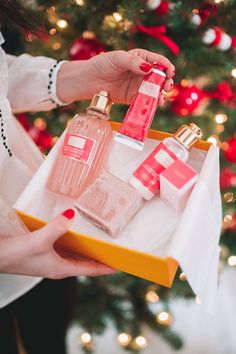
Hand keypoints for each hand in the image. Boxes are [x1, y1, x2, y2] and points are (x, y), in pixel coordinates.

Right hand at [0, 209, 115, 278]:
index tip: (121, 265)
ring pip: (74, 254)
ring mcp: (50, 259)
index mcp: (61, 269)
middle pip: (85, 262)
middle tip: (114, 249)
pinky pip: (63, 246)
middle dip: (99, 257)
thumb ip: (56, 228)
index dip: (106, 268)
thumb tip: (71, 216)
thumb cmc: (13, 256)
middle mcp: (58, 265)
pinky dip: (72, 240)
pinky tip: (73, 231)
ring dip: (87, 248)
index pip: (90, 270)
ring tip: (99, 239)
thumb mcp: (38, 241)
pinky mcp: (42, 251)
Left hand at [57, 48, 174, 104]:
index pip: (158, 61)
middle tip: (167, 87)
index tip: (170, 72)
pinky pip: (145, 100)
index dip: (166, 67)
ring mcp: (138, 85)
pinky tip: (154, 105)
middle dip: (166, 82)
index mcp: (140, 58)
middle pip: (160, 77)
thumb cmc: (102, 65)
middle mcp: (142, 72)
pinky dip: (151, 103)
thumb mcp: (117, 59)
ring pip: (155, 90)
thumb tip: (149, 68)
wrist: (89, 81)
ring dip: (160, 94)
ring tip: (161, 99)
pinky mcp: (133, 97)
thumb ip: (133, 62)